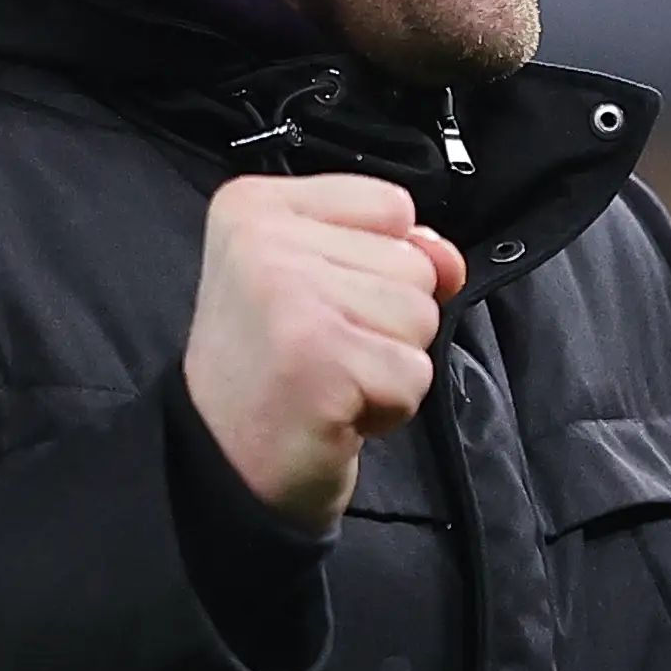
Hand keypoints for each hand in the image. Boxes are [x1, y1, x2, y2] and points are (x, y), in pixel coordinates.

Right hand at [184, 175, 468, 530]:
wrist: (221, 465)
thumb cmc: (275, 372)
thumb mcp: (324, 282)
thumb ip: (393, 251)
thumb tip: (449, 259)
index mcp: (256, 205)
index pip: (392, 206)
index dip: (379, 267)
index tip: (319, 308)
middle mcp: (263, 238)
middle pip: (413, 263)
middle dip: (387, 322)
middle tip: (322, 353)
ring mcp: (288, 294)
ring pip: (421, 315)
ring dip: (389, 364)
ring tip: (330, 379)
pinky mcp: (319, 355)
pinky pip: (415, 372)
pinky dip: (389, 405)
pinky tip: (336, 410)